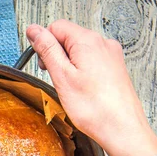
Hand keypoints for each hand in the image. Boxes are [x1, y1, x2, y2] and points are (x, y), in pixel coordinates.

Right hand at [26, 20, 156, 155]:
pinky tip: (83, 89)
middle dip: (57, 55)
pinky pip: (92, 60)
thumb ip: (47, 49)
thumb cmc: (94, 108)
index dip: (44, 43)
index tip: (43, 64)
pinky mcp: (115, 67)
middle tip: (57, 79)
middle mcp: (103, 43)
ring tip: (71, 87)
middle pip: (69, 37)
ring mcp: (111, 55)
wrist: (122, 128)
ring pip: (80, 50)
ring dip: (69, 64)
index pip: (57, 27)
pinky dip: (81, 71)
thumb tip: (34, 30)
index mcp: (88, 41)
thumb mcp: (62, 76)